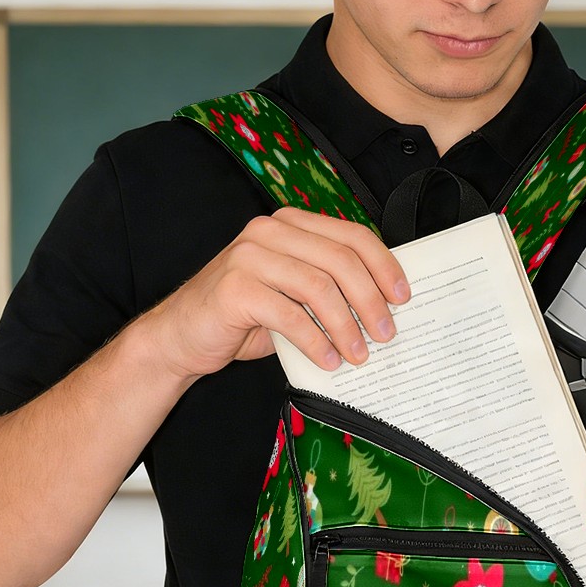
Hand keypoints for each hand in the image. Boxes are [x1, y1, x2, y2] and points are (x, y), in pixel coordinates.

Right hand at [137, 208, 408, 379]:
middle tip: (386, 334)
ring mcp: (249, 256)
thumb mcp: (293, 296)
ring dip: (346, 326)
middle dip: (370, 300)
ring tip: (360, 354)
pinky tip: (328, 361)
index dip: (384, 265)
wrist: (182, 336)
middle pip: (340, 260)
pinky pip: (289, 315)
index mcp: (290, 225)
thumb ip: (327, 289)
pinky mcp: (234, 288)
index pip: (351, 235)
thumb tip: (383, 309)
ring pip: (318, 287)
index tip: (403, 298)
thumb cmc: (244, 318)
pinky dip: (315, 342)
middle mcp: (269, 231)